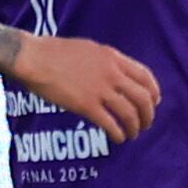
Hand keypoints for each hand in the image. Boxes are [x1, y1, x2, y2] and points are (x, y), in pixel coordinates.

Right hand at [12, 34, 163, 140]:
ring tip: (133, 134)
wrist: (33, 57)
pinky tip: (118, 138)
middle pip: (143, 98)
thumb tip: (116, 74)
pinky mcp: (86, 105)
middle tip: (146, 124)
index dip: (154, 92)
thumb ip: (106, 62)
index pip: (145, 76)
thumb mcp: (89, 49)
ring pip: (129, 113)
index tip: (155, 102)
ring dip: (135, 127)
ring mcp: (100, 90)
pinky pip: (110, 123)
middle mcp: (112, 74)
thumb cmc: (54, 51)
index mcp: (114, 58)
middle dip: (148, 114)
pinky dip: (118, 133)